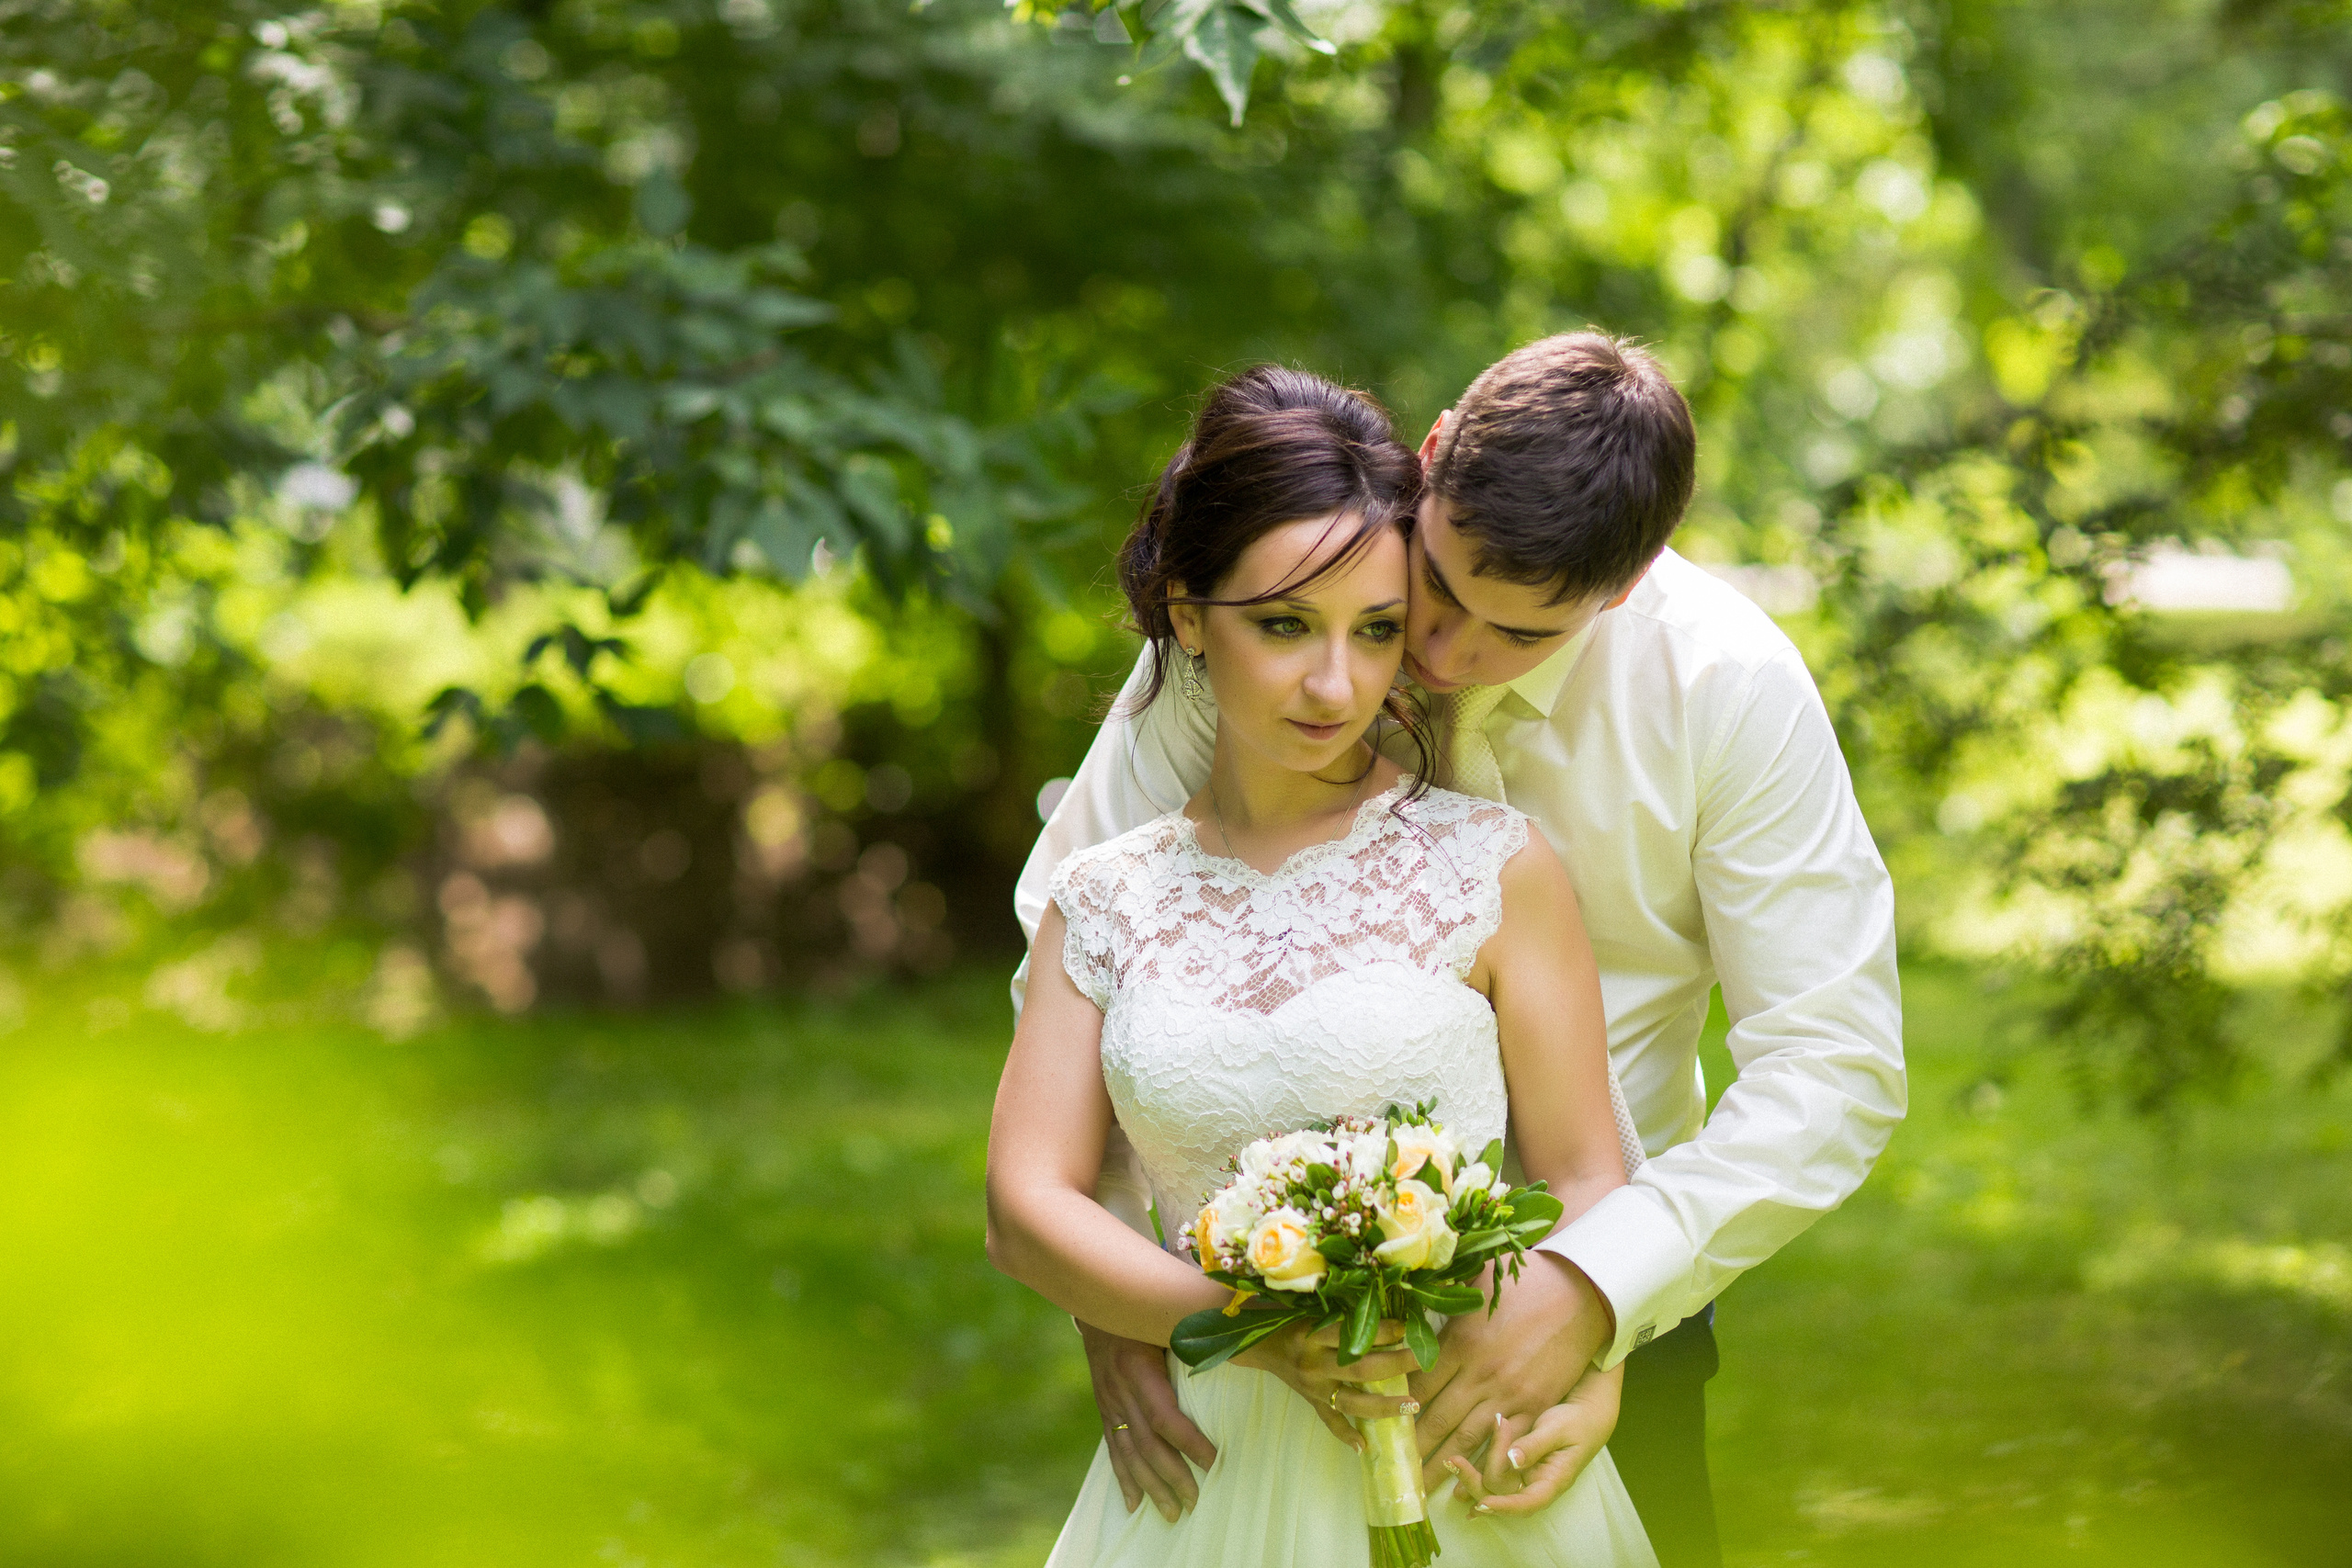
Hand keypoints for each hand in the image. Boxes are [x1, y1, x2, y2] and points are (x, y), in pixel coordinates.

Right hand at [1078, 1320, 1218, 1522]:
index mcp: (1138, 1367)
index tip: (1214, 1462)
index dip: (1189, 1442)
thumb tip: (1238, 1330)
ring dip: (1150, 1486)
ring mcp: (1109, 1401)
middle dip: (1172, 1476)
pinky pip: (1112, 1448)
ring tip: (1172, 1513)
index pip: (1164, 1415)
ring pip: (1128, 1453)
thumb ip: (1196, 1328)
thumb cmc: (1142, 1304)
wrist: (1095, 1298)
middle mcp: (1120, 1390)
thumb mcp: (1165, 1314)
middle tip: (1196, 1502)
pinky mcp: (1104, 1407)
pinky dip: (1123, 1478)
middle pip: (1146, 1444)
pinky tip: (1133, 1503)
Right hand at [1233, 1316, 1423, 1451]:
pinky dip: (1346, 1436)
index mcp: (1314, 1336)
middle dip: (1395, 1365)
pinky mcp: (1312, 1403)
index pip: (1352, 1335)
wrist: (1263, 1347)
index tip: (1406, 1327)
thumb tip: (1390, 1312)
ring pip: (1353, 1401)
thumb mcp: (1315, 1314)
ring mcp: (1314, 1388)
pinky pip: (1331, 1422)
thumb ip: (1344, 1318)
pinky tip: (1364, 1447)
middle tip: (1421, 1360)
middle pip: (1360, 1369)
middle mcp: (1314, 1364)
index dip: (1381, 1331)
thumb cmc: (1294, 1323)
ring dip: (1384, 1406)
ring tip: (1413, 1405)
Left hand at [1408, 1253, 1613, 1490]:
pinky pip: (1505, 1443)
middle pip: (1435, 1420)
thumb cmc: (1527, 1279)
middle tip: (1390, 1471)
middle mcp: (1480, 1375)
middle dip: (1411, 1449)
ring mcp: (1509, 1394)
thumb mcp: (1476, 1276)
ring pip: (1465, 1439)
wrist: (1583, 1292)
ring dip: (1441, 1466)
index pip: (1417, 1386)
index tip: (1376, 1426)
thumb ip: (1441, 1291)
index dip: (1395, 1408)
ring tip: (1418, 1489)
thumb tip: (1407, 1284)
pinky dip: (1485, 1465)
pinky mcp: (1536, 1406)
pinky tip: (1469, 1482)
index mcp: (1460, 1343)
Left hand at [1443, 1363, 1622, 1514]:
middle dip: (1475, 1482)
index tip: (1482, 1503)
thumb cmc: (1577, 1420)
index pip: (1527, 1504)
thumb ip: (1534, 1445)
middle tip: (1454, 1462)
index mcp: (1552, 1482)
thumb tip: (1513, 1460)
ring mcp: (1524, 1477)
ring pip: (1493, 1485)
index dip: (1504, 1507)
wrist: (1586, 1411)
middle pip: (1501, 1495)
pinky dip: (1475, 1471)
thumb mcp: (1558, 1428)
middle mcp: (1535, 1485)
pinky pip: (1493, 1473)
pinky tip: (1457, 1470)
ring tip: (1453, 1458)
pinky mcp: (1515, 1465)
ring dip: (1472, 1473)